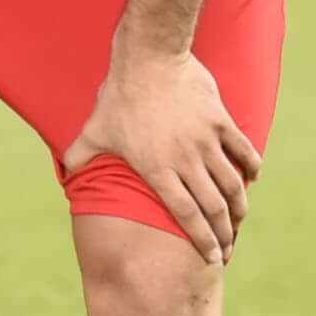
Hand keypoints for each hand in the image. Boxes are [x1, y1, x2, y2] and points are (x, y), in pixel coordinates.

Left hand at [66, 45, 262, 261]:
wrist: (148, 57)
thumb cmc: (118, 96)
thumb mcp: (94, 129)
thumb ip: (80, 155)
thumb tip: (64, 174)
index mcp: (156, 168)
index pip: (185, 215)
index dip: (201, 239)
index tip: (212, 257)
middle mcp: (185, 159)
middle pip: (214, 207)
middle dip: (225, 234)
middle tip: (228, 249)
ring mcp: (205, 140)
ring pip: (232, 184)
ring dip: (240, 207)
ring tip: (239, 220)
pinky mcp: (220, 121)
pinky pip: (243, 151)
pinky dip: (251, 168)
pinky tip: (251, 179)